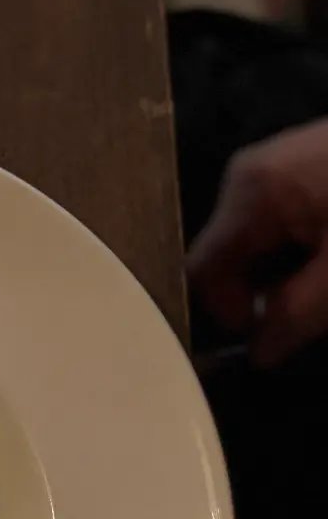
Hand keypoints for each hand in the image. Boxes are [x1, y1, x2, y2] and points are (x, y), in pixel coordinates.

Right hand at [188, 120, 327, 365]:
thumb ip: (294, 319)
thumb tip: (259, 354)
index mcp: (251, 193)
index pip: (202, 274)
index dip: (228, 318)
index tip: (274, 339)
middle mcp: (251, 173)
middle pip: (229, 259)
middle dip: (266, 296)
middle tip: (315, 312)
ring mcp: (279, 164)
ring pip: (261, 245)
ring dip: (291, 277)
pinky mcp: (309, 165)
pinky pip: (286, 224)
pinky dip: (308, 252)